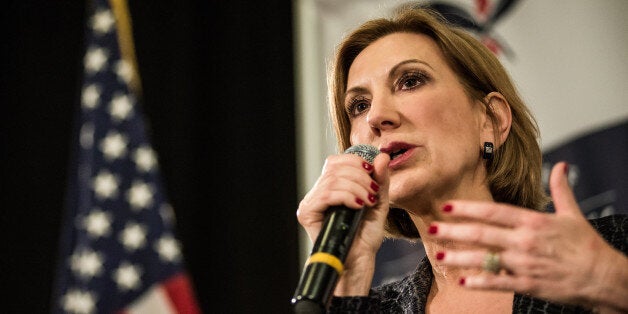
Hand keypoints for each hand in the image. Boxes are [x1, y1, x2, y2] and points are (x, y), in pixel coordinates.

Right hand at [296, 152, 389, 294]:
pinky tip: (358, 206)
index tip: (373, 174)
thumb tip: (381, 155)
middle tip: (373, 193)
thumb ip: (380, 180)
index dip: (356, 162)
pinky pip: (326, 195)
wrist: (358, 261)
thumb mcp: (378, 201)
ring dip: (356, 188)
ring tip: (368, 202)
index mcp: (331, 187)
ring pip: (332, 180)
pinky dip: (346, 196)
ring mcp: (310, 202)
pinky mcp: (307, 213)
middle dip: (360, 177)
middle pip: (335, 167)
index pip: (337, 161)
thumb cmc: (365, 236)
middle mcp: (317, 193)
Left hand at [428, 162, 627, 311]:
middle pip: (482, 234)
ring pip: (485, 258)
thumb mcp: (573, 214)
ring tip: (437, 255)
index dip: (468, 208)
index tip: (447, 206)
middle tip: (431, 229)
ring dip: (459, 257)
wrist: (604, 277)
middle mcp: (525, 240)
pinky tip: (462, 281)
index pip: (493, 212)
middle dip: (453, 231)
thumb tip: (562, 166)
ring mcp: (525, 263)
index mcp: (533, 221)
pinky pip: (499, 283)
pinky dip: (479, 282)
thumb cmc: (587, 246)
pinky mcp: (529, 284)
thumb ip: (561, 190)